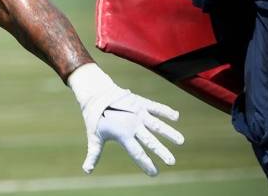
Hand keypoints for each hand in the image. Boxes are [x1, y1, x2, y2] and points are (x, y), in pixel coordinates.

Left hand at [68, 63, 184, 175]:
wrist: (96, 93)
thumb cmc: (95, 118)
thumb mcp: (94, 137)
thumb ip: (94, 154)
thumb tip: (86, 171)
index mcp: (122, 134)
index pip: (137, 153)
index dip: (146, 164)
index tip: (154, 173)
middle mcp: (133, 124)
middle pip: (150, 141)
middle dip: (161, 151)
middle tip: (171, 161)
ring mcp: (138, 112)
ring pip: (156, 124)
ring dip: (169, 132)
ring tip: (180, 140)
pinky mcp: (140, 102)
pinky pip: (155, 107)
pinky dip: (166, 111)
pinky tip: (176, 116)